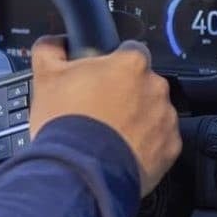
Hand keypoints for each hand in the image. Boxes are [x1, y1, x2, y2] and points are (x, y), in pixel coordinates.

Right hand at [29, 36, 180, 196]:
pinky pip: (161, 139)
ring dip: (138, 119)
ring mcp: (166, 117)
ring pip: (154, 111)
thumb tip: (54, 43)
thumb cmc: (65, 124)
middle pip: (144, 83)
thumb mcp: (45, 79)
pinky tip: (123, 151)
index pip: (131, 51)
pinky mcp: (171, 146)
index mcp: (131, 64)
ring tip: (110, 135)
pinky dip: (147, 144)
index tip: (102, 78)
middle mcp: (156, 87)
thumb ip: (51, 51)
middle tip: (102, 111)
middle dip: (127, 94)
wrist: (79, 173)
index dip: (114, 64)